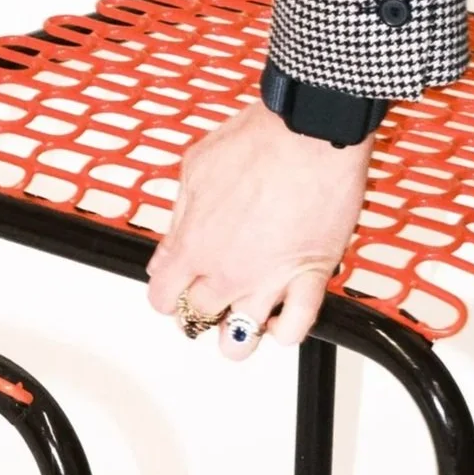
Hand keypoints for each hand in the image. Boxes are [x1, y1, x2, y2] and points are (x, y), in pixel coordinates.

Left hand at [146, 102, 370, 359]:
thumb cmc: (254, 143)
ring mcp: (269, 280)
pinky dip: (283, 332)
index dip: (164, 293)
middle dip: (195, 309)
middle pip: (197, 315)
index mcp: (192, 246)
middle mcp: (228, 272)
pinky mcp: (311, 277)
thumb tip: (169, 246)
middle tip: (204, 294)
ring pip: (242, 339)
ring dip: (234, 336)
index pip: (162, 296)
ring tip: (236, 323)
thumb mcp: (194, 171)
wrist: (307, 135)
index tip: (171, 285)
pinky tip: (276, 320)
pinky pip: (296, 328)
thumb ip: (179, 216)